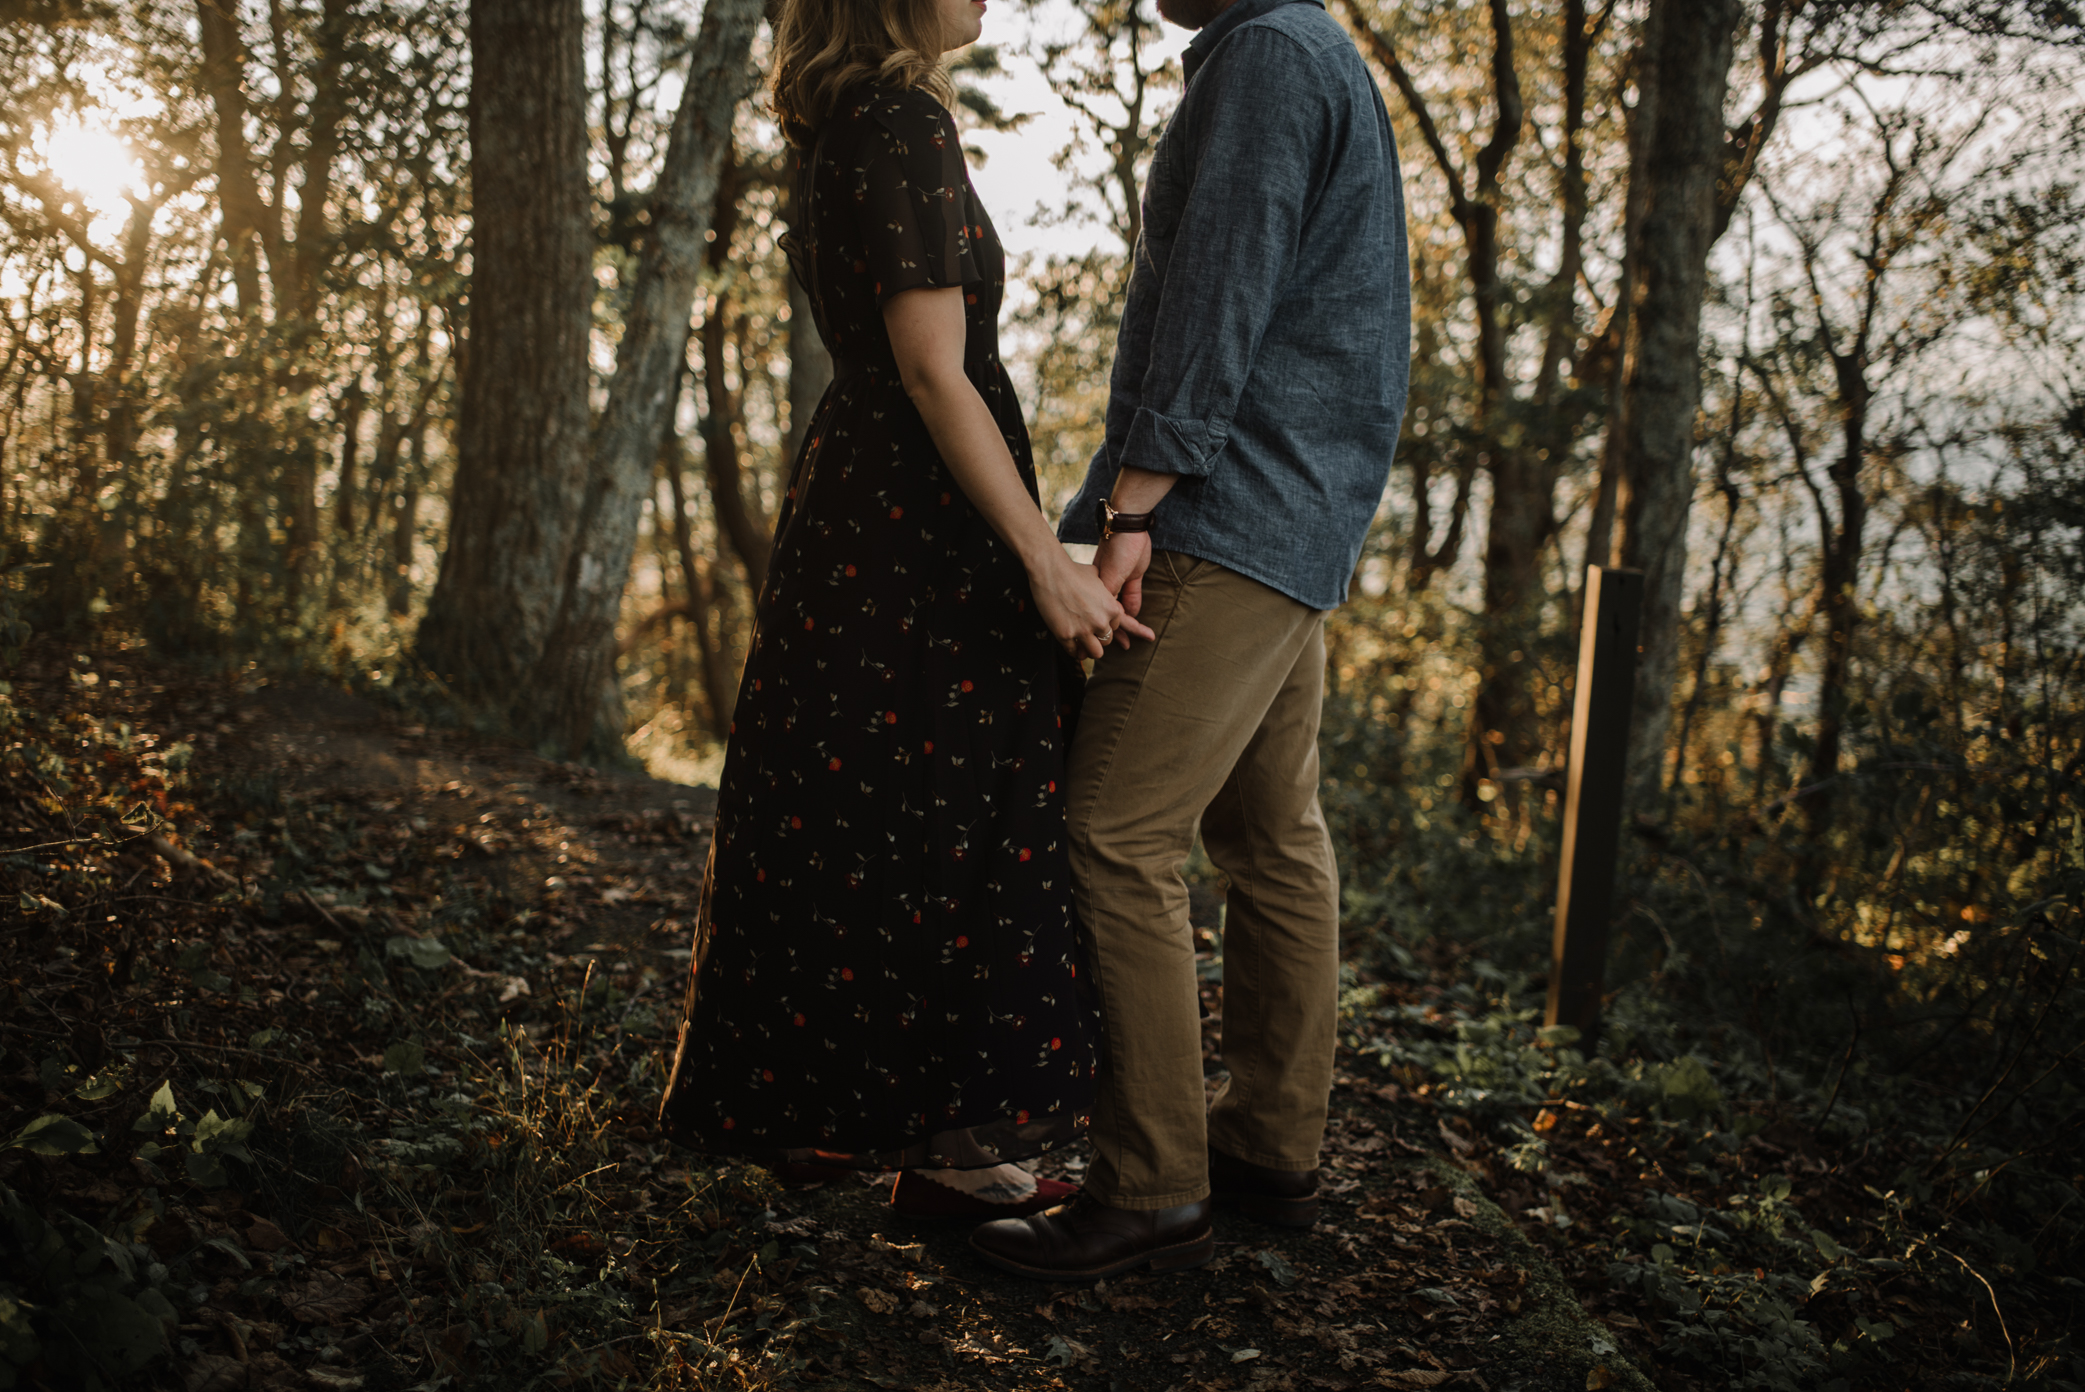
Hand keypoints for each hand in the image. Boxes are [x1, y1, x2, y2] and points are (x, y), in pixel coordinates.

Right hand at [1029, 550, 1156, 659]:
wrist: (1051, 572)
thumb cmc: (1073, 571)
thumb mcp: (1098, 578)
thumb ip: (1106, 592)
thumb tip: (1106, 595)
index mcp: (1112, 609)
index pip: (1115, 627)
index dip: (1104, 625)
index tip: (1095, 622)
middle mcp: (1101, 622)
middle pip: (1106, 641)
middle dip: (1097, 638)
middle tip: (1086, 632)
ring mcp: (1083, 630)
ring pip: (1095, 653)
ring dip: (1088, 649)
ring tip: (1080, 643)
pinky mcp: (1066, 635)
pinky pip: (1073, 652)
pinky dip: (1072, 649)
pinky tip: (1068, 642)